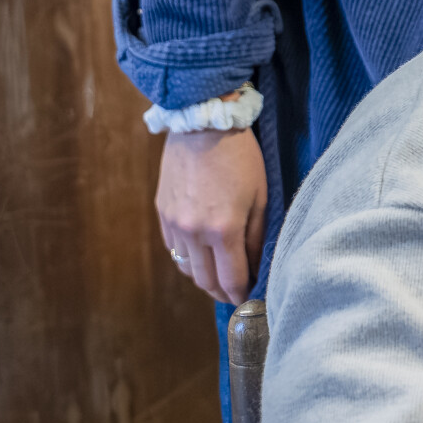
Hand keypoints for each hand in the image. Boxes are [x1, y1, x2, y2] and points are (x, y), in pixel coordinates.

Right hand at [157, 128, 267, 303]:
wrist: (203, 123)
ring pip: (187, 269)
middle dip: (222, 292)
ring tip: (218, 275)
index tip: (249, 299)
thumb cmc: (241, 157)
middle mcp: (194, 232)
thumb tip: (257, 268)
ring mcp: (174, 224)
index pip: (231, 280)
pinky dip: (188, 257)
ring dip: (204, 277)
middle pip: (205, 282)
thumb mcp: (260, 196)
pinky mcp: (162, 213)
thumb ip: (256, 237)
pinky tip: (201, 253)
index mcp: (224, 230)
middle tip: (234, 292)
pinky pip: (173, 249)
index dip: (241, 295)